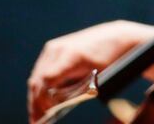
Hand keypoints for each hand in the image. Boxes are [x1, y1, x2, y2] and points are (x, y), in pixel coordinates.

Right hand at [27, 19, 153, 121]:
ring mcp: (54, 47)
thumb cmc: (112, 59)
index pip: (47, 80)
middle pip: (38, 80)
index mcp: (71, 56)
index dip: (43, 99)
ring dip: (35, 96)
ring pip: (36, 76)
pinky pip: (41, 70)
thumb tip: (56, 105)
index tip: (46, 113)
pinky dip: (40, 85)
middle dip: (35, 103)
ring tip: (36, 114)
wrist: (118, 37)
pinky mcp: (53, 48)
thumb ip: (76, 91)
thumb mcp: (97, 78)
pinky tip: (41, 100)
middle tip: (36, 121)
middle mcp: (59, 49)